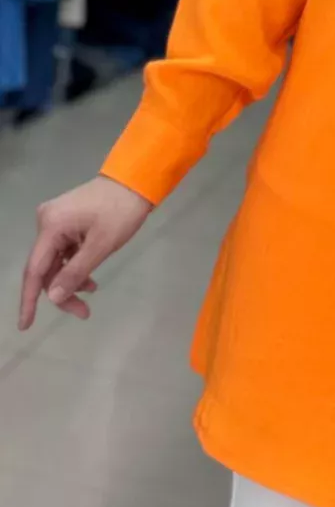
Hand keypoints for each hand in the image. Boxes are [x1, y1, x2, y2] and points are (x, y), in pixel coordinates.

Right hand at [19, 176, 152, 330]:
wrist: (136, 180)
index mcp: (51, 226)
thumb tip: (53, 297)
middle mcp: (46, 221)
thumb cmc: (121, 212)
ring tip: (92, 290)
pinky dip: (74, 265)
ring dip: (70, 279)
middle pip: (46, 268)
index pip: (34, 270)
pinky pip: (63, 250)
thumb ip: (75, 272)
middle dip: (61, 292)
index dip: (29, 300)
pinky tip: (89, 277)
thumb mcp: (101, 245)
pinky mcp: (66, 219)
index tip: (25, 326)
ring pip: (55, 261)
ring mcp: (55, 219)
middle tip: (83, 312)